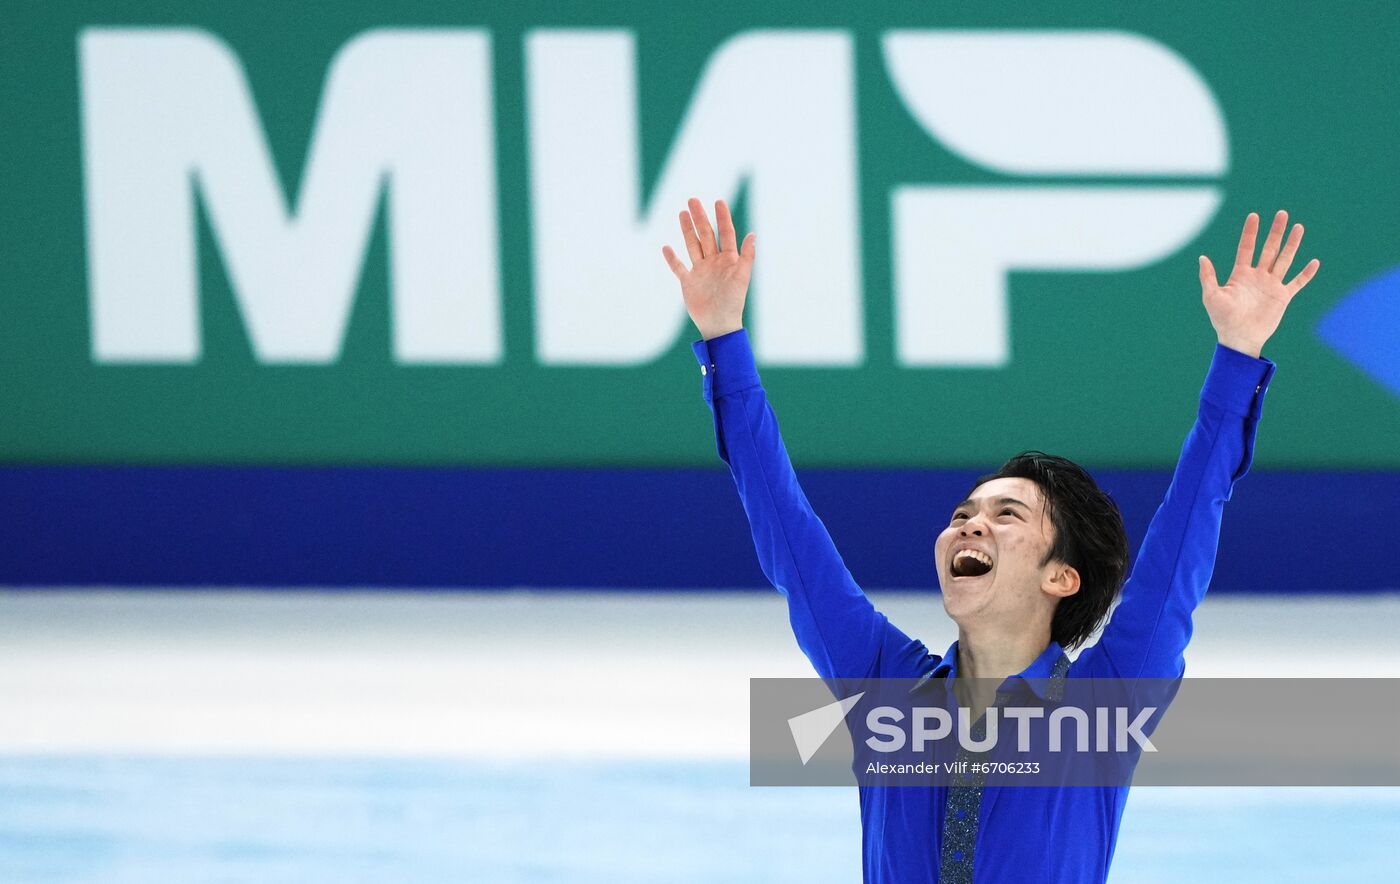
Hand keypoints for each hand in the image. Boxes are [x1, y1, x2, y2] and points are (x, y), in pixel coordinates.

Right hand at [661, 197, 755, 340]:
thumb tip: (753, 234)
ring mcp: (700, 271)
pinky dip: (672, 259)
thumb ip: (747, 256)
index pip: (725, 233)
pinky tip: (666, 247)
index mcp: (728, 259)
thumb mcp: (742, 277)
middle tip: (692, 200)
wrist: (719, 324)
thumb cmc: (734, 302)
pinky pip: (678, 268)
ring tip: (682, 213)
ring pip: (692, 245)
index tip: (718, 201)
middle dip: (699, 217)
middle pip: (705, 235)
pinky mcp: (688, 282)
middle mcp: (713, 262)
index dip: (722, 217)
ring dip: (687, 230)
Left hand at [1198, 210, 1319, 357]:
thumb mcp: (1212, 296)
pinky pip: (1297, 283)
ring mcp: (1271, 285)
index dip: (1250, 232)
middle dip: (1275, 232)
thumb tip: (1202, 257)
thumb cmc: (1222, 319)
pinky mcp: (1282, 297)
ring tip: (1299, 227)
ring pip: (1284, 260)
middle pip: (1269, 249)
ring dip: (1292, 244)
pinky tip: (1314, 262)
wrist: (1239, 338)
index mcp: (1240, 274)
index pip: (1246, 248)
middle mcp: (1257, 276)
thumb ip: (1208, 277)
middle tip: (1282, 213)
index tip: (1254, 216)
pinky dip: (1306, 274)